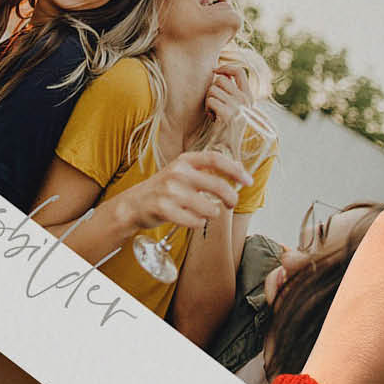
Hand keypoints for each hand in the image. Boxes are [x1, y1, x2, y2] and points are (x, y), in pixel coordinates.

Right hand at [120, 150, 252, 231]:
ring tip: (205, 212)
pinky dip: (199, 223)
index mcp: (185, 160)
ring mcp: (170, 191)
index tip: (248, 181)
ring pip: (209, 208)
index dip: (235, 170)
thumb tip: (239, 170)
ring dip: (212, 214)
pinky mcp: (165, 209)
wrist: (134, 203)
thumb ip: (207, 171)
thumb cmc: (164, 189)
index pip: (216, 160)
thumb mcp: (183, 172)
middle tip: (232, 203)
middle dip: (231, 198)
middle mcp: (178, 173)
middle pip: (217, 186)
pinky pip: (196, 221)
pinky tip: (193, 220)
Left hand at [204, 65, 246, 129]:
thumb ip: (234, 93)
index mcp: (249, 96)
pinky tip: (213, 118)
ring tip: (214, 112)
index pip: (239, 71)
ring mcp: (237, 106)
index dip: (225, 67)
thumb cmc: (233, 129)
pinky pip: (210, 100)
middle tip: (214, 102)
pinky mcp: (227, 114)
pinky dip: (208, 109)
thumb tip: (220, 72)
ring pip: (213, 90)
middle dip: (213, 89)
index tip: (216, 70)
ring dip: (209, 100)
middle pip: (221, 80)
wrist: (235, 149)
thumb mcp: (239, 109)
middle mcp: (244, 99)